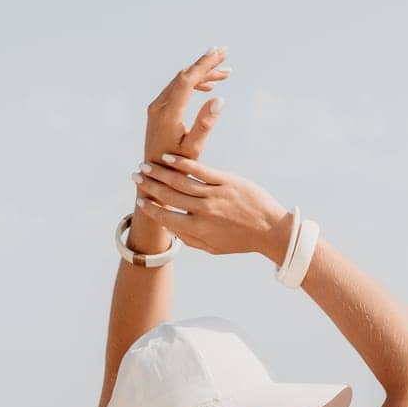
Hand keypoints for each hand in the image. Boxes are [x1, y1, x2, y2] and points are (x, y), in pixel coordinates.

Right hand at [131, 155, 292, 262]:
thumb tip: (171, 230)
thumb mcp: (213, 248)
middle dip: (150, 186)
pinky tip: (168, 158)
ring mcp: (215, 195)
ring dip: (160, 173)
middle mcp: (203, 212)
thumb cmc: (240, 240)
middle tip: (136, 177)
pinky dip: (182, 164)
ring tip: (146, 166)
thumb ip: (190, 239)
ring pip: (180, 182)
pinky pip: (199, 171)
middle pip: (169, 196)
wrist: (271, 230)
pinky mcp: (226, 181)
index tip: (140, 201)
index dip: (151, 210)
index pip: (167, 218)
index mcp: (199, 230)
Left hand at [143, 47, 229, 164]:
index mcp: (168, 114)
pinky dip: (192, 84)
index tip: (219, 53)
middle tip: (225, 56)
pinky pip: (176, 90)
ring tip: (223, 74)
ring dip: (201, 75)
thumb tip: (220, 99)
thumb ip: (205, 124)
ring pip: (180, 81)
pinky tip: (207, 88)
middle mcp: (159, 107)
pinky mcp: (157, 111)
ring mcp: (156, 108)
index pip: (187, 80)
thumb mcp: (193, 149)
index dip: (204, 64)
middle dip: (205, 65)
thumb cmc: (176, 167)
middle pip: (184, 76)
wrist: (152, 177)